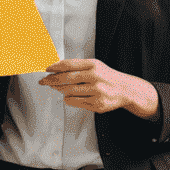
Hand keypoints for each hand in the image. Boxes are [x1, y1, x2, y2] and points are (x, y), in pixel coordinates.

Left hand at [40, 58, 159, 118]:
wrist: (125, 90)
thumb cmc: (106, 77)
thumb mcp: (95, 66)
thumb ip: (77, 66)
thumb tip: (55, 69)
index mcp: (94, 65)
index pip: (69, 64)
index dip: (55, 67)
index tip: (46, 69)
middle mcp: (95, 77)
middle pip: (66, 79)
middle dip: (51, 80)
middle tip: (43, 81)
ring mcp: (96, 92)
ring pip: (68, 92)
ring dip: (60, 90)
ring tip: (57, 88)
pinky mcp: (97, 105)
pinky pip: (74, 102)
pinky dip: (68, 99)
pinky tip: (70, 96)